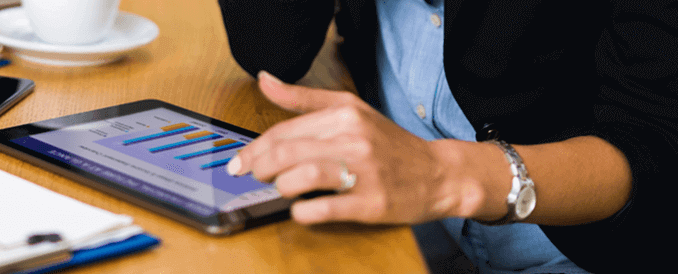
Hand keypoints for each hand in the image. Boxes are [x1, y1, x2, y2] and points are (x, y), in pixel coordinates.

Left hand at [227, 71, 489, 224]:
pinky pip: (324, 208)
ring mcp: (364, 172)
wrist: (438, 174)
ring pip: (302, 177)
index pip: (284, 131)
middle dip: (261, 168)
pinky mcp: (371, 203)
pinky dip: (303, 211)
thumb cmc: (388, 144)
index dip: (254, 149)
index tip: (239, 162)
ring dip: (281, 187)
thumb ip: (303, 97)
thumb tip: (264, 80)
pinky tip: (301, 208)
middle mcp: (354, 139)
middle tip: (256, 176)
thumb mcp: (350, 109)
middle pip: (287, 153)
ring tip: (282, 189)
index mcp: (345, 115)